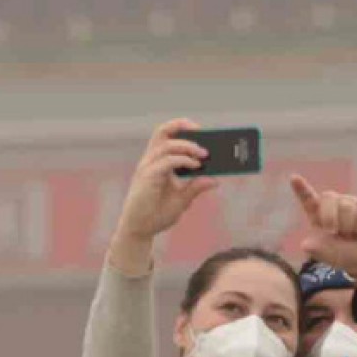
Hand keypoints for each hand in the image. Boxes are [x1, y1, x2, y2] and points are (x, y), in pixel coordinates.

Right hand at [114, 118, 215, 242]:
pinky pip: (167, 161)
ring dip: (188, 146)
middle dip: (182, 126)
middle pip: (163, 132)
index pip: (166, 136)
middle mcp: (150, 161)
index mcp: (157, 162)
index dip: (182, 128)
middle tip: (204, 134)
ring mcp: (148, 167)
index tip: (202, 130)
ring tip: (205, 153)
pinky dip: (183, 160)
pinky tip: (196, 165)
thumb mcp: (183, 199)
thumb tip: (215, 180)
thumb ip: (196, 187)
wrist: (140, 229)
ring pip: (167, 144)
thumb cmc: (157, 213)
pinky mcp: (148, 177)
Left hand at [290, 174, 356, 277]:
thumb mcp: (331, 257)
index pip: (308, 199)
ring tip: (352, 234)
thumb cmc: (345, 254)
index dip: (301, 189)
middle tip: (333, 232)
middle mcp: (333, 205)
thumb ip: (319, 251)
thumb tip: (305, 245)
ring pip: (346, 206)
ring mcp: (350, 203)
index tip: (294, 178)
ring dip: (349, 226)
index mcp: (318, 216)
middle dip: (329, 216)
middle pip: (328, 197)